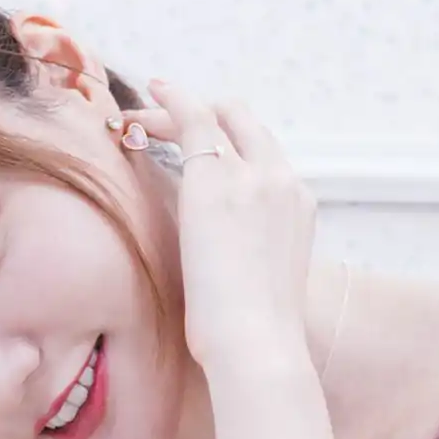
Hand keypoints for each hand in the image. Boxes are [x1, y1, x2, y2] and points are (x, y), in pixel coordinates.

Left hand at [126, 79, 316, 374]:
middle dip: (206, 117)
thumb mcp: (264, 281)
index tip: (202, 150)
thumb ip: (252, 252)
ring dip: (178, 113)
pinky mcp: (215, 177)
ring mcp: (252, 174)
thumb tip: (226, 262)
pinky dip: (171, 100)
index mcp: (298, 206)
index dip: (231, 144)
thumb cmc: (254, 333)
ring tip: (140, 120)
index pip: (264, 156)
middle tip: (163, 126)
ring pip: (217, 117)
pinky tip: (149, 94)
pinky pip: (193, 118)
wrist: (257, 343)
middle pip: (245, 124)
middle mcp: (282, 180)